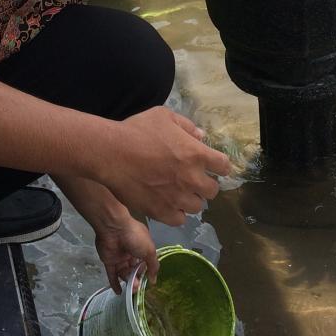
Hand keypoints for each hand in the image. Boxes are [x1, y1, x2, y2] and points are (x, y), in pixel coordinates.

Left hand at [93, 211, 158, 293]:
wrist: (113, 228)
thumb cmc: (135, 237)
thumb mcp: (149, 250)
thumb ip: (153, 266)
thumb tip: (154, 280)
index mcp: (141, 247)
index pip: (145, 262)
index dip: (146, 272)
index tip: (148, 282)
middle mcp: (130, 253)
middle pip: (134, 270)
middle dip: (137, 279)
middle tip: (138, 287)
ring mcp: (119, 257)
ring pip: (124, 273)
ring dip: (128, 282)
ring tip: (131, 288)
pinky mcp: (108, 261)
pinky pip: (111, 274)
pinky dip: (114, 283)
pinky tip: (119, 292)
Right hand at [100, 107, 230, 225]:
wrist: (111, 154)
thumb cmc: (137, 131)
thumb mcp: (164, 116)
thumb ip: (186, 126)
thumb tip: (201, 136)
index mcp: (196, 154)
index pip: (223, 166)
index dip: (219, 166)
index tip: (213, 166)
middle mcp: (192, 179)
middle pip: (212, 191)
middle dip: (205, 185)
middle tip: (192, 180)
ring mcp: (177, 197)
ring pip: (197, 207)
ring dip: (190, 199)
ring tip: (178, 193)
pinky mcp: (161, 211)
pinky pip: (179, 219)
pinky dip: (176, 213)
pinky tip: (167, 204)